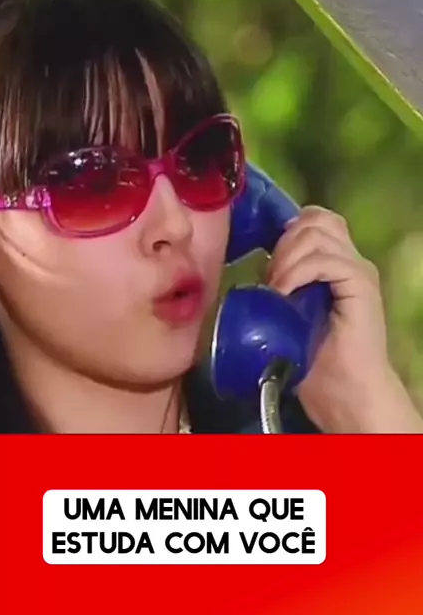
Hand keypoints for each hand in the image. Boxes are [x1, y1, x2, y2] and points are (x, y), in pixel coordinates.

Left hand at [265, 206, 422, 433]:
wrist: (344, 395)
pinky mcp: (362, 285)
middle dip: (282, 242)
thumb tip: (251, 270)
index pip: (314, 220)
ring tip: (275, 287)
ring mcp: (358, 271)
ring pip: (318, 233)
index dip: (286, 231)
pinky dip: (297, 271)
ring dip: (286, 256)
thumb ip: (281, 285)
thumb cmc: (315, 362)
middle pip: (316, 218)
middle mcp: (351, 261)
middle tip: (269, 276)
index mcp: (337, 264)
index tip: (265, 259)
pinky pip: (326, 260)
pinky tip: (284, 293)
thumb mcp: (288, 314)